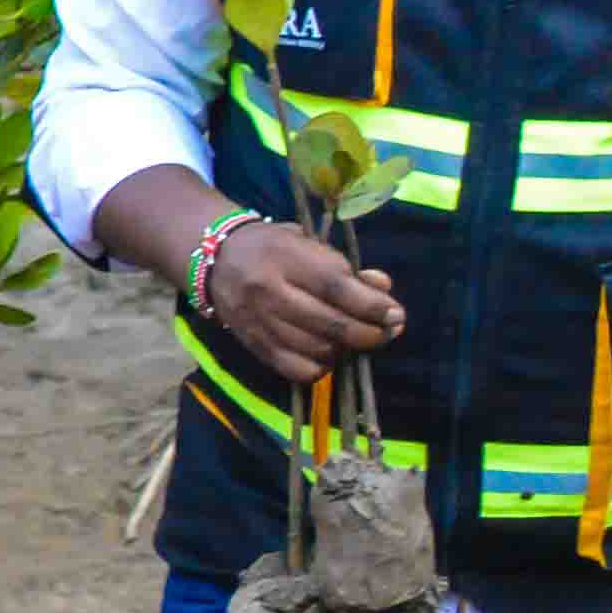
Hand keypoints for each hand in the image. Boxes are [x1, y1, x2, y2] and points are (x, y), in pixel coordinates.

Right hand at [197, 220, 404, 390]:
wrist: (216, 259)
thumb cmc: (272, 246)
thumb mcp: (308, 243)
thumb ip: (346, 266)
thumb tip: (382, 290)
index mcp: (285, 258)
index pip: (336, 287)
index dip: (371, 305)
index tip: (395, 314)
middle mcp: (269, 291)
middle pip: (330, 324)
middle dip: (369, 333)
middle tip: (388, 332)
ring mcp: (259, 322)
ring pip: (317, 349)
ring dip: (347, 350)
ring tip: (359, 340)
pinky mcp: (254, 346)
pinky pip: (296, 369)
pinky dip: (321, 367)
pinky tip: (329, 355)